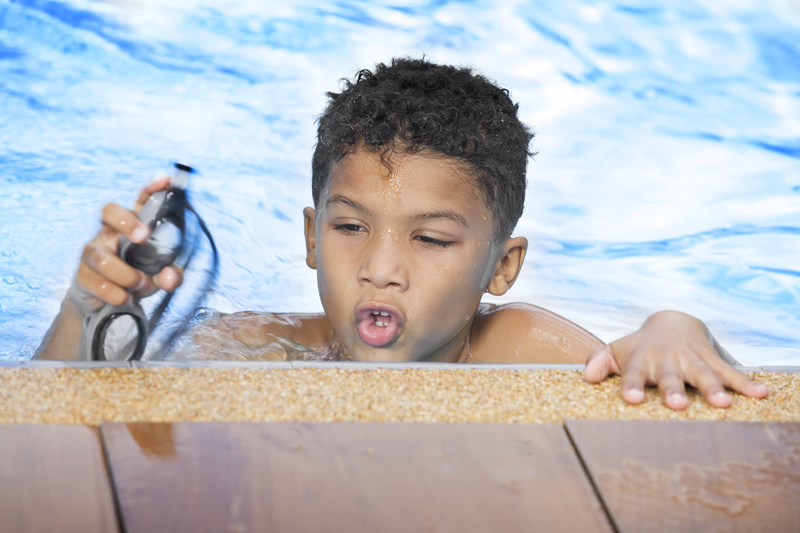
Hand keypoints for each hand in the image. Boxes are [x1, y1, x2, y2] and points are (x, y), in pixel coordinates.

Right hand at [70, 176, 182, 313]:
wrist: (106, 300)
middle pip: (108, 211)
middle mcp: (110, 233)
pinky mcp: (83, 274)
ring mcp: (94, 252)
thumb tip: (171, 277)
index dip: (151, 189)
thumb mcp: (158, 275)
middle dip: (126, 221)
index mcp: (133, 226)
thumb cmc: (136, 276)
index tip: (166, 181)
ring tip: (141, 283)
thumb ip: (171, 275)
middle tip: (143, 237)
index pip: (140, 200)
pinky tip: (126, 298)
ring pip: (102, 257)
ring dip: (125, 273)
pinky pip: (96, 282)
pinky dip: (115, 293)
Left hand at [583, 310, 768, 409]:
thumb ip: (599, 362)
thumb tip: (585, 376)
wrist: (671, 322)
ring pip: (703, 374)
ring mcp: (690, 360)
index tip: (631, 399)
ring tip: (722, 403)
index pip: (633, 374)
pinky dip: (745, 383)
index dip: (631, 386)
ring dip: (713, 388)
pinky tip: (761, 394)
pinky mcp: (712, 360)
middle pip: (670, 377)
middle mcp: (666, 361)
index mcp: (641, 361)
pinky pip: (730, 372)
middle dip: (673, 389)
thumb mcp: (616, 351)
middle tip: (677, 404)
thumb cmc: (639, 347)